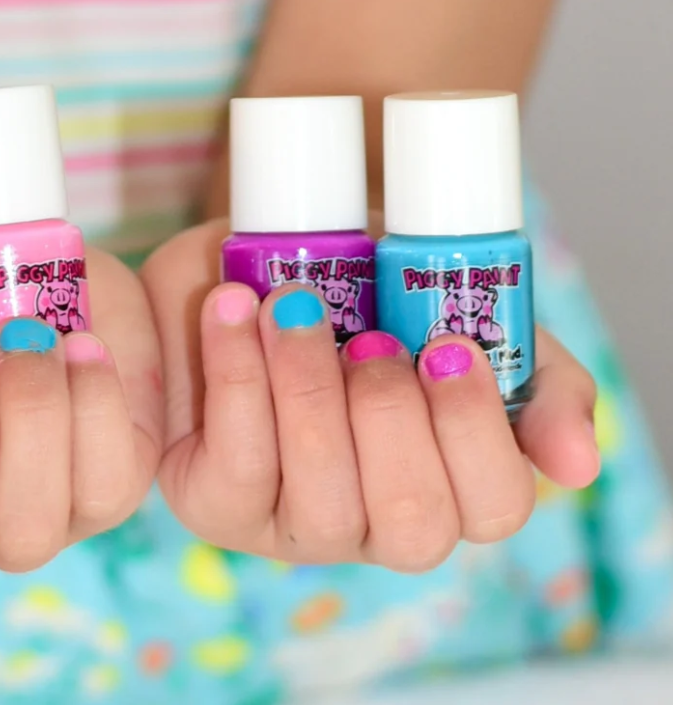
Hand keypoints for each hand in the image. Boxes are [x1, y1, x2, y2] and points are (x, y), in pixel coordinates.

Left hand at [142, 220, 597, 571]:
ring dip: (311, 390)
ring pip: (325, 500)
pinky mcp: (217, 505)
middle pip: (415, 523)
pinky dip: (239, 375)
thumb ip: (526, 377)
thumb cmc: (354, 295)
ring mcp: (292, 526)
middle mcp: (373, 523)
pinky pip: (239, 462)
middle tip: (370, 337)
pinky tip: (234, 311)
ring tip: (291, 306)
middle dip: (392, 418)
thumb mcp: (449, 312)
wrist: (240, 267)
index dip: (475, 432)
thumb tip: (575, 465)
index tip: (446, 347)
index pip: (494, 507)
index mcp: (444, 483)